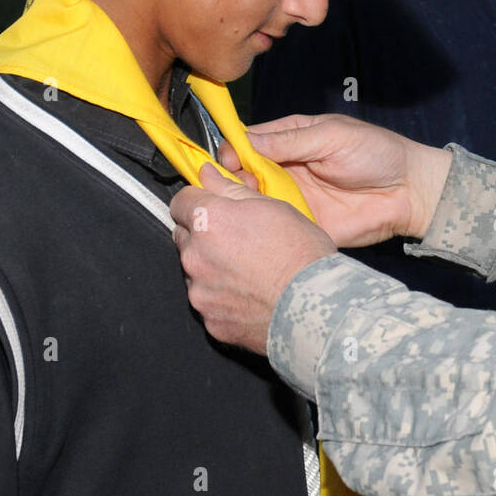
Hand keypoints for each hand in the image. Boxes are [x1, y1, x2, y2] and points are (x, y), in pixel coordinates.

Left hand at [171, 163, 336, 353]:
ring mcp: (200, 291)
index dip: (199, 201)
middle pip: (184, 236)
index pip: (180, 201)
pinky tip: (249, 292)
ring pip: (195, 270)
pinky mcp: (209, 319)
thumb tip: (210, 175)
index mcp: (209, 221)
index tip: (212, 205)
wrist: (314, 305)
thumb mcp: (273, 206)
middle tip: (238, 238)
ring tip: (249, 269)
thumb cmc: (301, 254)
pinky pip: (208, 301)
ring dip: (212, 266)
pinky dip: (222, 296)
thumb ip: (231, 189)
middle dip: (204, 235)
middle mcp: (195, 256)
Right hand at [223, 113, 452, 247]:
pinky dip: (259, 228)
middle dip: (230, 179)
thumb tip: (245, 141)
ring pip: (251, 202)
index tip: (225, 160)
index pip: (248, 142)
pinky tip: (252, 228)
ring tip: (243, 205)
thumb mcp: (332, 136)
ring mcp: (290, 198)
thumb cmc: (376, 153)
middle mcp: (284, 168)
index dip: (232, 150)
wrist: (409, 192)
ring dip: (241, 204)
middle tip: (234, 186)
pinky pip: (272, 227)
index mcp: (290, 139)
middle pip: (242, 174)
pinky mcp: (300, 226)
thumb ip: (290, 140)